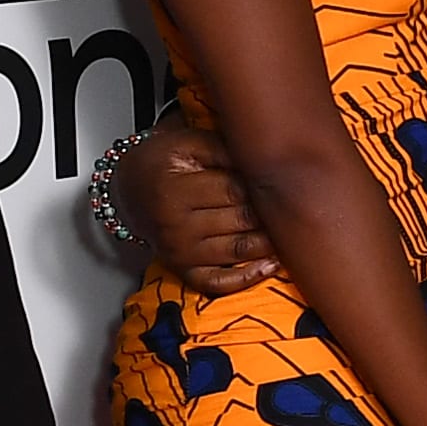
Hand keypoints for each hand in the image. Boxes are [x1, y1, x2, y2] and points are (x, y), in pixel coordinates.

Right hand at [114, 120, 281, 294]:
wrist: (129, 189)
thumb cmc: (163, 162)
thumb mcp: (189, 143)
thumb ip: (226, 148)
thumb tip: (267, 159)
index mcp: (175, 189)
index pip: (234, 189)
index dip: (264, 184)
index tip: (286, 180)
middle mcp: (175, 224)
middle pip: (241, 220)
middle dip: (272, 213)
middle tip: (297, 204)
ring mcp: (180, 251)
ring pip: (239, 251)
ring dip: (271, 243)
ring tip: (292, 230)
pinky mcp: (184, 271)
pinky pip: (220, 282)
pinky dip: (249, 277)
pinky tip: (271, 264)